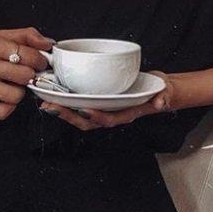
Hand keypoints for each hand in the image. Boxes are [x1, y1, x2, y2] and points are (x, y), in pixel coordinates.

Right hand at [0, 27, 52, 119]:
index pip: (28, 54)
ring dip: (19, 92)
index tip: (39, 63)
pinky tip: (3, 98)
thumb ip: (24, 36)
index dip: (40, 60)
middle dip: (30, 76)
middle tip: (24, 74)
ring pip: (16, 96)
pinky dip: (8, 107)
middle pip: (25, 75)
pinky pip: (3, 111)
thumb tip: (48, 43)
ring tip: (11, 86)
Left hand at [38, 70, 176, 130]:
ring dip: (64, 111)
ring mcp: (106, 109)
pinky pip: (82, 106)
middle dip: (69, 116)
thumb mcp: (165, 92)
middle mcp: (113, 114)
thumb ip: (163, 97)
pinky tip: (56, 96)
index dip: (95, 116)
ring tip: (47, 103)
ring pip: (81, 116)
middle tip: (51, 107)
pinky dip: (69, 103)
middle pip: (88, 121)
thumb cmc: (160, 91)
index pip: (109, 119)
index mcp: (127, 114)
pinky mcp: (101, 101)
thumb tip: (160, 103)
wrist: (159, 90)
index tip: (83, 109)